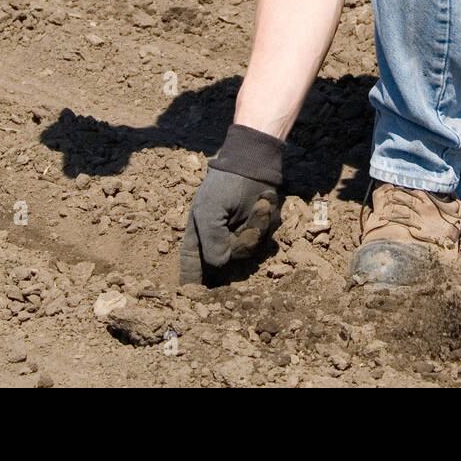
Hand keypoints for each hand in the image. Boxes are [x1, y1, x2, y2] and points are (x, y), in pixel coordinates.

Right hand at [178, 124, 284, 284]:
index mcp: (199, 235)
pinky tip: (266, 200)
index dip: (192, 286)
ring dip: (259, 224)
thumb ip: (211, 241)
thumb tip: (220, 264)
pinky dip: (269, 218)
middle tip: (251, 221)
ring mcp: (239, 232)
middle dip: (244, 241)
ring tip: (261, 202)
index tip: (193, 300)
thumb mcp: (210, 210)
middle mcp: (218, 238)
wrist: (253, 159)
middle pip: (231, 261)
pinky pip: (267, 237)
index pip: (191, 269)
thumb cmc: (225, 182)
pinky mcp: (258, 226)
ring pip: (252, 248)